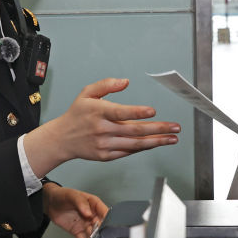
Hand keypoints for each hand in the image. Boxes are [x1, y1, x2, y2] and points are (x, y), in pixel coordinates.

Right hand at [24, 78, 180, 176]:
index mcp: (98, 112)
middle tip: (175, 128)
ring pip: (135, 144)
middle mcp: (102, 129)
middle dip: (158, 129)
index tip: (153, 111)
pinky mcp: (106, 155)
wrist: (61, 139)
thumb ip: (106, 85)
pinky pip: (128, 152)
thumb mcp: (87, 93)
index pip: (120, 112)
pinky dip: (143, 148)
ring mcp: (105, 144)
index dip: (137, 112)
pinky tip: (155, 143)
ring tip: (172, 139)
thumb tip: (126, 82)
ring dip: (156, 142)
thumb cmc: (77, 115)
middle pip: (134, 130)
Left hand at [42, 183, 108, 237]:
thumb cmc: (63, 195)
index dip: (107, 219)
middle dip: (100, 233)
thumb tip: (88, 213)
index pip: (105, 212)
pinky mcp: (78, 231)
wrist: (50, 203)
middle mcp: (92, 215)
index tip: (107, 227)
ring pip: (92, 235)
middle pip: (100, 226)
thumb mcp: (72, 195)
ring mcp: (85, 224)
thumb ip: (81, 203)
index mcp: (94, 204)